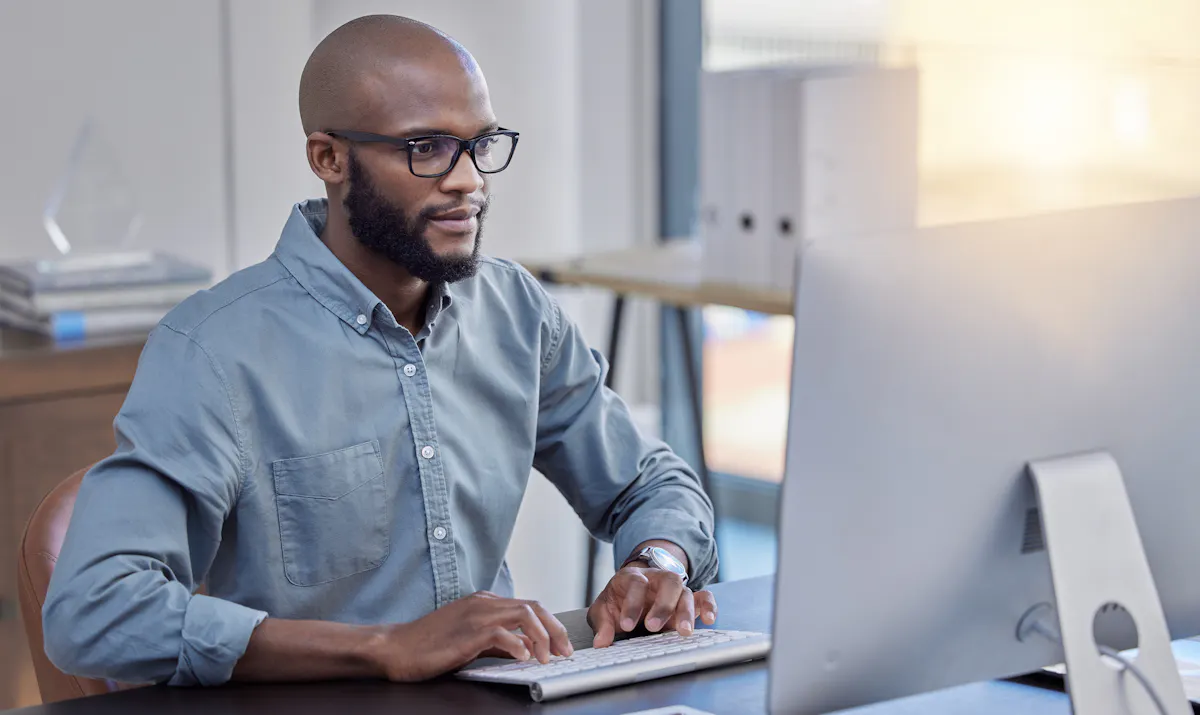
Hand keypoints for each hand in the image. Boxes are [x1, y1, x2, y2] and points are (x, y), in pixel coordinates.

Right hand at [367, 590, 572, 680]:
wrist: (397, 648)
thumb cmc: (430, 646)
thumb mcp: (471, 640)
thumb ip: (499, 642)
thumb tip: (526, 648)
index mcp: (485, 602)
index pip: (529, 607)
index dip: (550, 626)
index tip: (561, 646)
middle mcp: (484, 603)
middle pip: (534, 607)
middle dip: (555, 629)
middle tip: (565, 652)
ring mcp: (476, 614)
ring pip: (524, 614)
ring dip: (542, 636)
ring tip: (546, 658)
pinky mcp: (467, 631)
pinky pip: (502, 633)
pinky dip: (518, 645)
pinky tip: (523, 658)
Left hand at [587, 565, 717, 647]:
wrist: (631, 590)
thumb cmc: (618, 600)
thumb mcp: (604, 609)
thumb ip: (602, 624)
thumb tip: (601, 642)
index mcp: (633, 577)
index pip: (636, 583)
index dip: (632, 604)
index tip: (627, 625)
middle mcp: (657, 579)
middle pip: (668, 581)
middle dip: (662, 605)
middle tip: (653, 627)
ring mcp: (675, 589)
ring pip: (687, 592)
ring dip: (686, 612)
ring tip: (684, 632)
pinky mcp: (689, 600)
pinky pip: (704, 597)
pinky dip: (709, 606)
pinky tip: (709, 620)